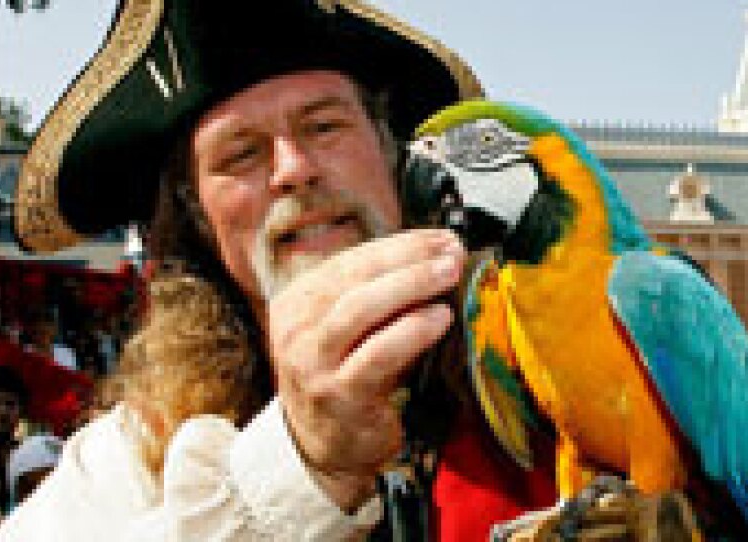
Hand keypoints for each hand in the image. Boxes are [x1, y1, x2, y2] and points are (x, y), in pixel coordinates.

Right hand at [267, 228, 464, 510]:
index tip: (440, 238)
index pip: (351, 260)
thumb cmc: (348, 378)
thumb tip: (440, 254)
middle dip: (408, 257)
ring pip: (360, 307)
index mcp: (297, 301)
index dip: (400, 244)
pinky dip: (411, 330)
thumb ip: (383, 294)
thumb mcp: (355, 331)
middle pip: (354, 277)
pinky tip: (438, 316)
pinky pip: (377, 353)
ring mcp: (311, 361)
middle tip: (451, 252)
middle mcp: (296, 327)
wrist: (326, 448)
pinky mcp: (337, 393)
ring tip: (448, 274)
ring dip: (410, 284)